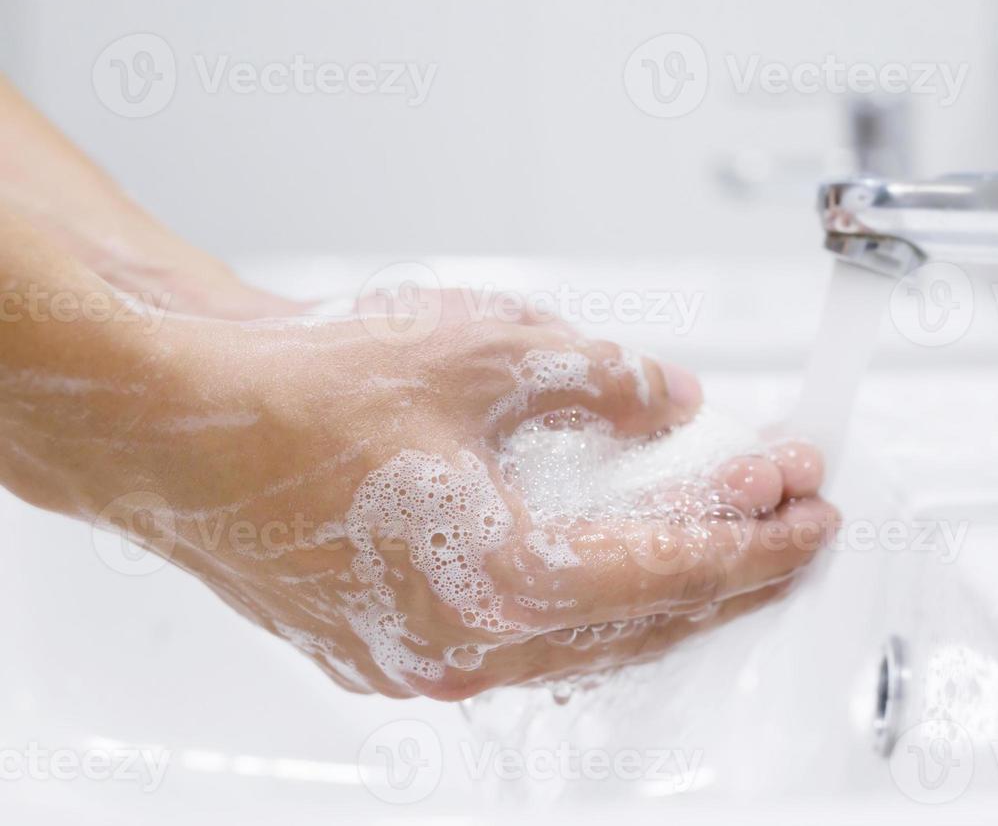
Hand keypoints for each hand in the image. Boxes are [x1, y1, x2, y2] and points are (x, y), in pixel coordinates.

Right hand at [85, 308, 834, 699]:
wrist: (171, 418)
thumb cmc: (298, 393)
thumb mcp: (488, 352)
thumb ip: (606, 381)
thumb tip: (673, 400)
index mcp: (502, 585)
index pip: (677, 570)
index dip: (758, 533)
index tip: (811, 504)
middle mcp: (468, 648)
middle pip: (646, 616)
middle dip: (731, 558)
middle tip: (791, 512)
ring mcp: (426, 661)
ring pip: (589, 635)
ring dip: (663, 577)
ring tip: (721, 525)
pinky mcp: (394, 647)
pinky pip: (527, 633)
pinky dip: (590, 590)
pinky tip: (614, 547)